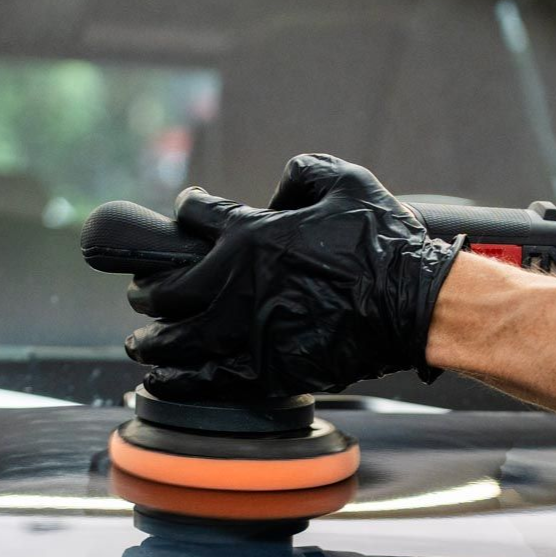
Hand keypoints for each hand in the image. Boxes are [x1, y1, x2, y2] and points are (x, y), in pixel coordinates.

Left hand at [124, 154, 463, 402]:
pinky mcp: (270, 372)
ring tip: (142, 345)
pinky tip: (161, 383)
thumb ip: (301, 173)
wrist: (413, 305)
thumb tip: (278, 188)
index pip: (197, 218)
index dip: (184, 213)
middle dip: (148, 291)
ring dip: (154, 342)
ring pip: (180, 341)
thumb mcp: (345, 181)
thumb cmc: (384, 244)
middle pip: (170, 290)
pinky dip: (181, 382)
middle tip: (141, 295)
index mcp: (251, 236)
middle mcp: (239, 286)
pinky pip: (211, 381)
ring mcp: (251, 333)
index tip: (179, 218)